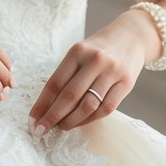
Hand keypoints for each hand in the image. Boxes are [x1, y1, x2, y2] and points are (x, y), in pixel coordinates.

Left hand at [28, 11, 157, 134]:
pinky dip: (90, 119)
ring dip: (71, 121)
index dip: (42, 104)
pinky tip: (80, 121)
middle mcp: (95, 60)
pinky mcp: (126, 84)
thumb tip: (47, 107)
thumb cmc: (99, 49)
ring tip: (62, 126)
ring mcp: (112, 72)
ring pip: (88, 105)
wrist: (132, 36)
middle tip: (42, 130)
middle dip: (53, 117)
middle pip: (70, 96)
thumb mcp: (80, 53)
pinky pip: (106, 109)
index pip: (55, 83)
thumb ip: (66, 76)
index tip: (33, 120)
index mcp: (78, 51)